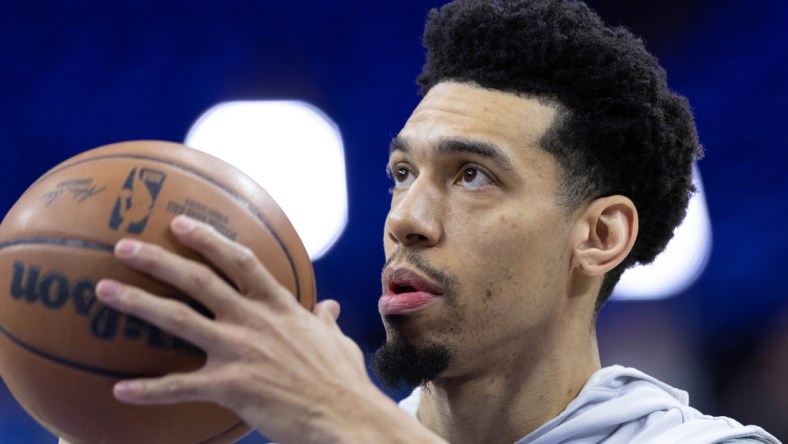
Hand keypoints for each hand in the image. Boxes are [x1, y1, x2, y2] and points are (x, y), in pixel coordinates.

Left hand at [95, 215, 442, 442]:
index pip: (240, 261)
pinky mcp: (231, 386)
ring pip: (179, 319)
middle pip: (199, 280)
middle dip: (159, 259)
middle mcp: (253, 320)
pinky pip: (180, 387)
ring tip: (104, 291)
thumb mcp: (337, 342)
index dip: (208, 239)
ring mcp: (239, 350)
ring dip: (138, 303)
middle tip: (123, 246)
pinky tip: (120, 391)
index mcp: (278, 306)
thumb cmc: (342, 380)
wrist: (344, 414)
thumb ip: (325, 322)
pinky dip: (149, 389)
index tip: (180, 224)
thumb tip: (330, 308)